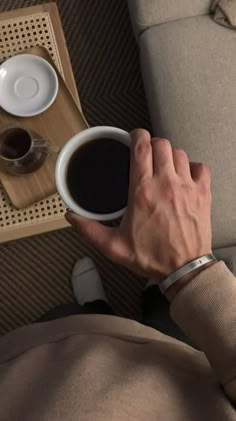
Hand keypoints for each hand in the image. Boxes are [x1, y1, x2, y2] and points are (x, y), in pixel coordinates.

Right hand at [66, 129, 211, 281]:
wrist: (184, 269)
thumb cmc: (152, 257)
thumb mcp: (113, 246)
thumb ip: (89, 229)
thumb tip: (72, 217)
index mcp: (142, 192)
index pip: (141, 147)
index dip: (136, 135)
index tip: (134, 137)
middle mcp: (165, 184)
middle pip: (161, 144)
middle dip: (152, 144)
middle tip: (147, 154)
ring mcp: (186, 187)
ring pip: (179, 153)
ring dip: (169, 155)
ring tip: (163, 166)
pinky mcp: (203, 194)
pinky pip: (200, 166)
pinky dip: (192, 166)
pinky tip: (184, 175)